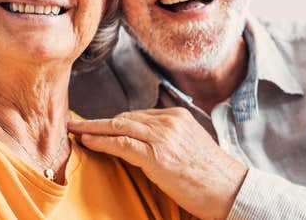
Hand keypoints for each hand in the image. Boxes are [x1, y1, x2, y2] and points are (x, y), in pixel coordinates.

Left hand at [67, 108, 247, 219]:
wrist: (230, 189)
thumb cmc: (212, 175)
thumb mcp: (190, 147)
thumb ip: (169, 140)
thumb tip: (145, 145)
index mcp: (177, 117)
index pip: (137, 115)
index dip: (114, 121)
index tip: (98, 124)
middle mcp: (169, 121)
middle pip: (124, 118)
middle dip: (99, 122)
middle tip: (78, 124)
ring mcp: (162, 137)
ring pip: (118, 127)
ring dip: (93, 129)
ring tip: (75, 131)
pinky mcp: (156, 155)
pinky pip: (121, 143)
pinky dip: (101, 141)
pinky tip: (87, 141)